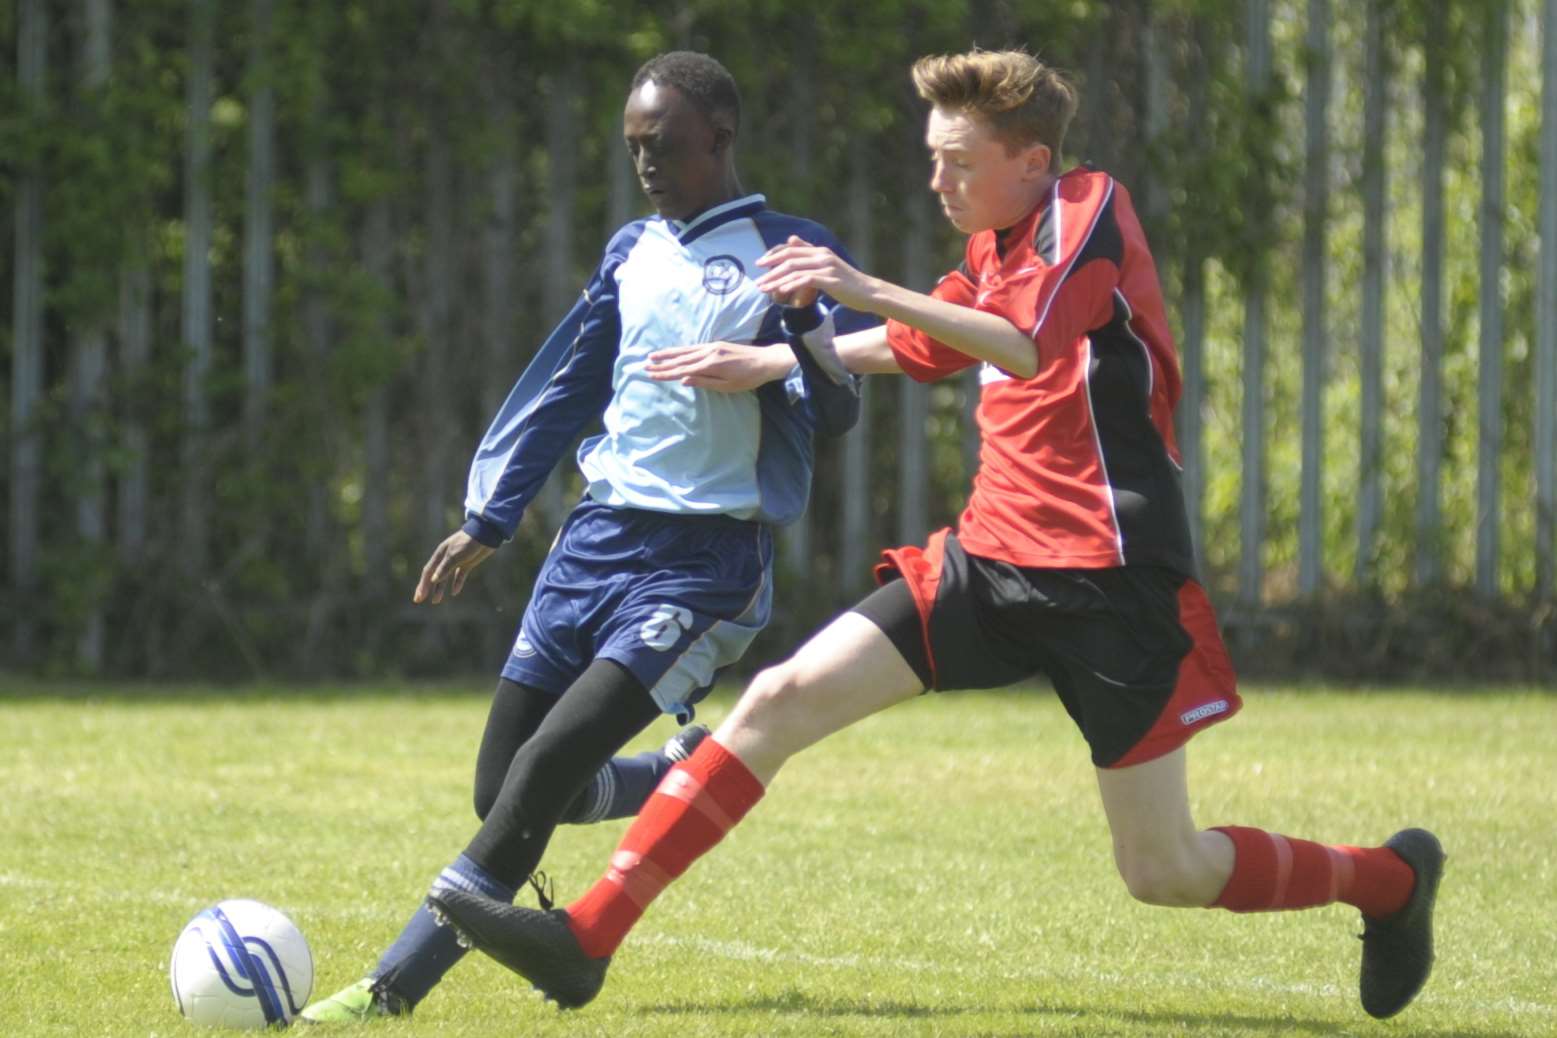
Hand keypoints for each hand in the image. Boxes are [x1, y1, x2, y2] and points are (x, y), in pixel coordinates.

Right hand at [414, 529, 494, 603]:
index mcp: (440, 555)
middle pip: (433, 576)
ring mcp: (457, 561)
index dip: (422, 585)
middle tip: (419, 600)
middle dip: (426, 588)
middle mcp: (446, 559)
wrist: (485, 534)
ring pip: (445, 578)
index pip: (428, 572)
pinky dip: (457, 584)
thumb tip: (433, 580)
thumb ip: (444, 568)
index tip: (418, 597)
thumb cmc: (467, 543)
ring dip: (439, 589)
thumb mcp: (454, 555)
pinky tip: (454, 592)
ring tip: (436, 601)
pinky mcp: (467, 564)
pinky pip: (459, 576)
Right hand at [644, 341, 790, 391]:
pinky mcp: (717, 344)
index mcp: (710, 364)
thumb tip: (683, 380)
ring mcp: (712, 346)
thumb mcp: (727, 386)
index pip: (682, 369)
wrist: (766, 361)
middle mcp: (709, 352)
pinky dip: (681, 350)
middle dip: (662, 363)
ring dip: (669, 354)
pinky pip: (694, 348)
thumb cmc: (749, 378)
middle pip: (680, 359)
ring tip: (654, 355)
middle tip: (645, 365)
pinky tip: (675, 352)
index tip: (651, 374)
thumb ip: (704, 382)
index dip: (665, 373)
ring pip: (686, 351)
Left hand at [756, 235, 876, 310]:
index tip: (760, 263)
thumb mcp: (827, 265)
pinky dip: (791, 285)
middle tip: (757, 277)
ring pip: (794, 269)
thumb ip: (809, 254)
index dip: (773, 254)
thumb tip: (792, 239)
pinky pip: (805, 280)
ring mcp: (826, 266)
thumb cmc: (848, 283)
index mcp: (819, 251)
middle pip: (789, 258)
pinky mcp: (830, 279)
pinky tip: (781, 292)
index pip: (790, 248)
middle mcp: (821, 255)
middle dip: (770, 267)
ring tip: (763, 288)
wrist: (869, 293)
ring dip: (776, 279)